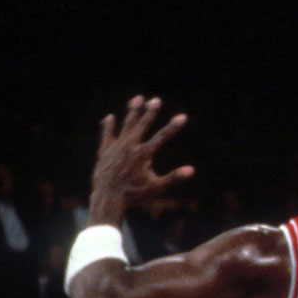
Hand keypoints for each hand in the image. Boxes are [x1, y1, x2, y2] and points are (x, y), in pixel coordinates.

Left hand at [89, 95, 193, 223]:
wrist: (107, 198)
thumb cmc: (134, 194)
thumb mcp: (157, 187)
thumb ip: (174, 177)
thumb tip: (192, 170)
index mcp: (144, 154)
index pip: (162, 137)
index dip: (173, 126)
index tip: (182, 116)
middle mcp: (130, 147)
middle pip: (142, 125)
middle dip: (150, 112)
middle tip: (156, 100)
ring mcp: (116, 147)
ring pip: (126, 125)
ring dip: (132, 112)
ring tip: (138, 99)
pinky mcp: (105, 151)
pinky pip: (107, 134)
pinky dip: (109, 126)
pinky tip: (110, 117)